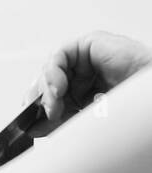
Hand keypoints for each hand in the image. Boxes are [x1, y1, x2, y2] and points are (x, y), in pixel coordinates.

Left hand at [24, 31, 151, 134]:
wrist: (148, 98)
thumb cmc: (125, 107)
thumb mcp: (83, 120)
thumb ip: (59, 121)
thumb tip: (32, 128)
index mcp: (82, 94)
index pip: (48, 100)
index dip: (37, 112)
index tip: (33, 127)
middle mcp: (82, 76)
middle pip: (46, 84)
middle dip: (40, 101)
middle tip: (45, 116)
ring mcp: (86, 60)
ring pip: (49, 71)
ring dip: (46, 90)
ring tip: (54, 105)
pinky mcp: (90, 44)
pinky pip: (60, 55)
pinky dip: (53, 73)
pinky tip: (59, 88)